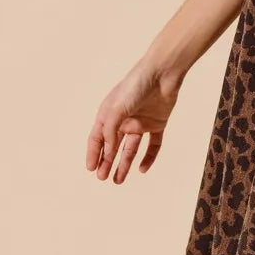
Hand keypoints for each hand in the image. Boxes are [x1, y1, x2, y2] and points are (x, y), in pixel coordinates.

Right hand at [85, 59, 182, 182]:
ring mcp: (140, 122)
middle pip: (113, 146)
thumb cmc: (135, 86)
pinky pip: (153, 145)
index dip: (93, 153)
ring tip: (118, 180)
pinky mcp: (158, 123)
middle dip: (106, 162)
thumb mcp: (116, 109)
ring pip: (130, 148)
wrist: (162, 73)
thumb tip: (108, 152)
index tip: (91, 169)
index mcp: (109, 113)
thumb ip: (110, 132)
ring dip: (124, 164)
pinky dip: (149, 157)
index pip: (97, 137)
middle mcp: (123, 119)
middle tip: (103, 178)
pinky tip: (143, 169)